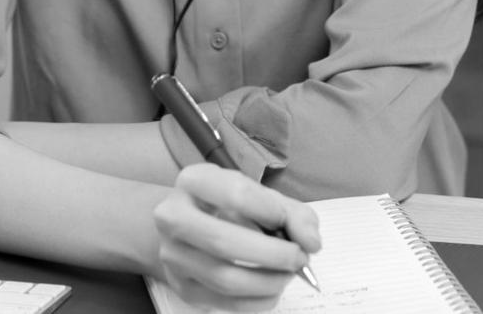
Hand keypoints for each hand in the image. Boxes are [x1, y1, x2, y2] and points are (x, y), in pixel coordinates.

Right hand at [151, 163, 320, 311]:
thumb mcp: (260, 196)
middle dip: (273, 254)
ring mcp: (173, 255)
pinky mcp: (183, 287)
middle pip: (223, 242)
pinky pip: (227, 303)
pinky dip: (260, 300)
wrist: (185, 228)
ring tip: (288, 273)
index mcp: (193, 181)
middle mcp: (172, 216)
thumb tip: (310, 242)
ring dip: (269, 281)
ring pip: (225, 278)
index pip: (235, 194)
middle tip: (299, 257)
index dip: (271, 210)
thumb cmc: (229, 208)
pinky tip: (272, 287)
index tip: (286, 221)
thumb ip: (293, 213)